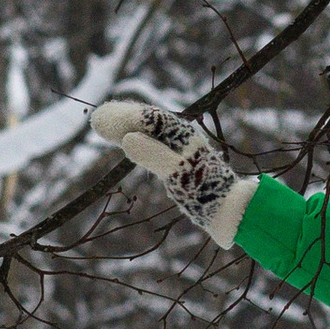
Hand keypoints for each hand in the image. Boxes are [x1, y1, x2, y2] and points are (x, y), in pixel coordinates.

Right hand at [89, 97, 255, 249]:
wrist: (232, 211)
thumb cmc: (207, 194)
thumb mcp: (178, 177)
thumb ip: (155, 157)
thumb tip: (128, 139)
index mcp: (183, 136)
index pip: (149, 119)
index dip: (123, 117)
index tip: (100, 119)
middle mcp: (182, 139)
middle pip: (148, 122)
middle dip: (122, 119)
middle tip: (97, 119)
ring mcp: (182, 151)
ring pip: (151, 133)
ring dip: (128, 128)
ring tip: (106, 127)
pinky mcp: (182, 164)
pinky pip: (155, 144)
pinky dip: (139, 141)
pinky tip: (129, 143)